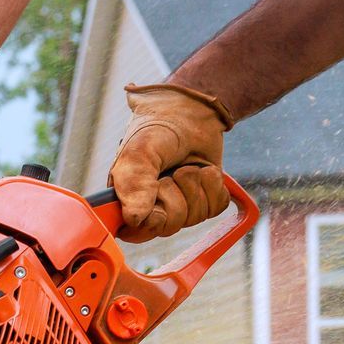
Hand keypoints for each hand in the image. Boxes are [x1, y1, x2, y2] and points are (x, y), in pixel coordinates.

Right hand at [108, 83, 234, 242]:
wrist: (193, 110)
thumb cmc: (158, 129)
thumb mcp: (139, 152)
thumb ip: (133, 185)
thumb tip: (134, 219)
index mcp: (127, 200)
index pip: (136, 232)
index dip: (150, 220)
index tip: (156, 193)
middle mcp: (153, 207)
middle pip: (169, 227)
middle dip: (176, 196)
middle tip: (171, 173)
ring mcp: (181, 205)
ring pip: (194, 218)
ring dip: (195, 187)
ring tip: (187, 166)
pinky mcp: (206, 199)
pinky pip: (216, 208)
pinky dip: (214, 186)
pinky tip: (204, 170)